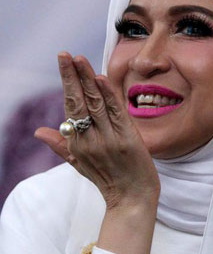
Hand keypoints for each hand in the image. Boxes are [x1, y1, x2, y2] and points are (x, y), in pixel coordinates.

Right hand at [35, 52, 159, 209]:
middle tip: (65, 54)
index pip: (70, 107)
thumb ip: (61, 146)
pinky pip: (116, 114)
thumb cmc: (108, 180)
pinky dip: (108, 95)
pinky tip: (100, 79)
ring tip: (79, 59)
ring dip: (87, 80)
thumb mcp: (80, 164)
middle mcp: (90, 140)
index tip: (63, 62)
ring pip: (95, 104)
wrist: (132, 199)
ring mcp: (108, 140)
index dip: (67, 83)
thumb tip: (39, 131)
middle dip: (71, 77)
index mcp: (77, 144)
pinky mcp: (127, 140)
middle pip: (78, 102)